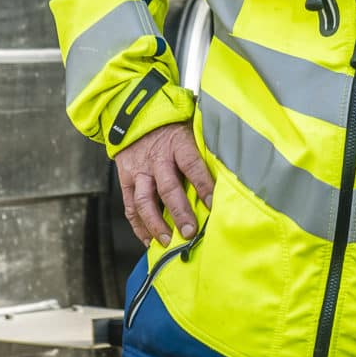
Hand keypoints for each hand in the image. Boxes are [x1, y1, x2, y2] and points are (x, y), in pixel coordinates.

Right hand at [113, 121, 214, 244]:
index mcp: (177, 143)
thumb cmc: (171, 125)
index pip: (192, 165)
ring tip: (167, 241)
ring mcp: (139, 171)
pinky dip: (139, 226)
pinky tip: (149, 240)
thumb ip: (204, 148)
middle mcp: (157, 159)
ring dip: (156, 224)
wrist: (133, 115)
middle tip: (190, 231)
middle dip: (179, 212)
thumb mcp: (190, 128)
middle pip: (168, 187)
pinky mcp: (126, 180)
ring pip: (144, 201)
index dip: (203, 185)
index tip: (213, 204)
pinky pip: (130, 207)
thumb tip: (230, 168)